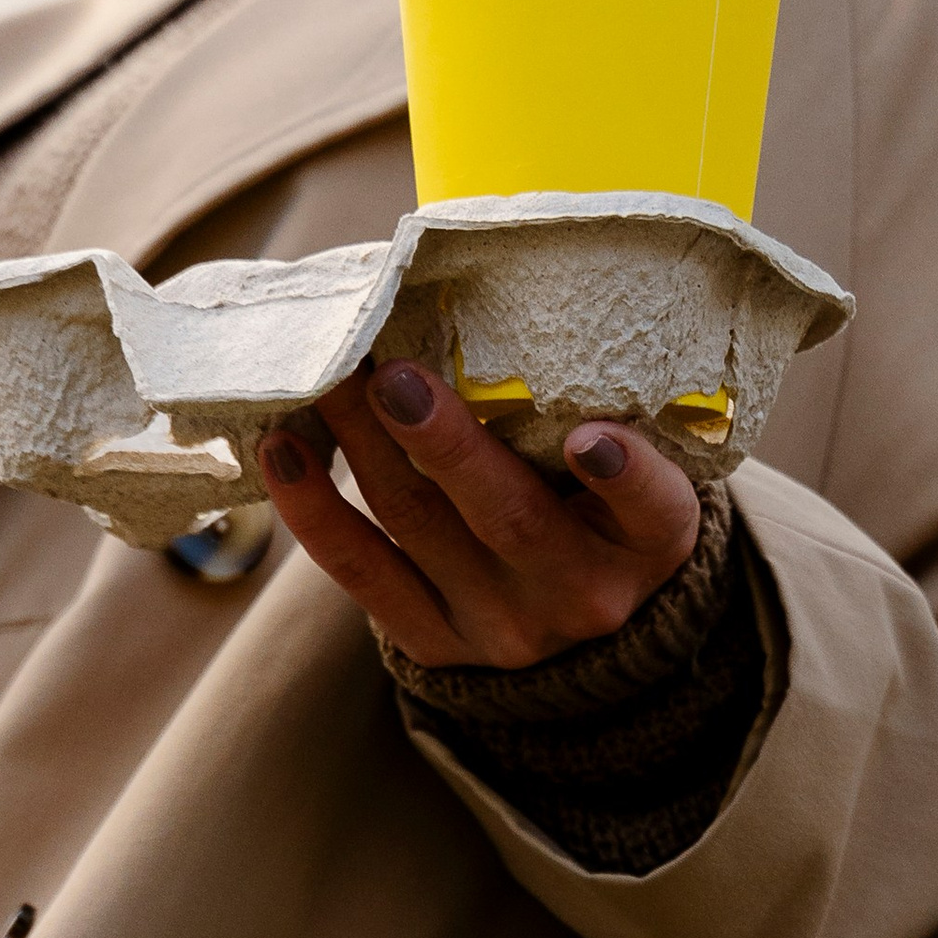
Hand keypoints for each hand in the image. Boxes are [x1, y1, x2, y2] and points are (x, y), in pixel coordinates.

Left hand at [258, 363, 701, 668]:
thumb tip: (489, 294)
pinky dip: (314, 509)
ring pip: (419, 527)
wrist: (582, 637)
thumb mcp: (633, 474)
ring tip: (326, 378)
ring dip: (363, 445)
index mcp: (651, 542)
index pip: (653, 508)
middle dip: (444, 444)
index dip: (625, 475)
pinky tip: (283, 450)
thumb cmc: (603, 511)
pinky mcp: (433, 643)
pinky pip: (360, 573)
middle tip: (393, 375)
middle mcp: (580, 592)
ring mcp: (502, 628)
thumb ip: (589, 410)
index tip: (591, 437)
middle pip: (507, 517)